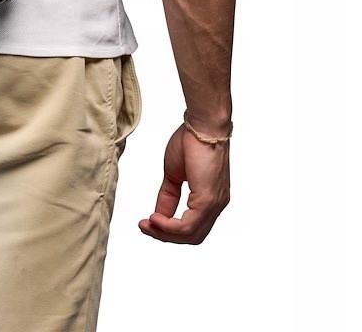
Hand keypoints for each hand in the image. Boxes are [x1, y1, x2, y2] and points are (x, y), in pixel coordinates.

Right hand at [138, 123, 229, 243]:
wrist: (202, 125)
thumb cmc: (191, 140)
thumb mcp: (174, 173)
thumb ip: (168, 195)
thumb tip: (158, 213)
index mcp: (210, 198)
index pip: (191, 226)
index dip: (168, 229)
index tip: (148, 222)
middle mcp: (216, 205)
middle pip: (192, 236)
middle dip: (165, 236)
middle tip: (145, 227)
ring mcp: (214, 204)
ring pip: (190, 234)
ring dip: (165, 233)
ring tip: (147, 224)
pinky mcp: (208, 200)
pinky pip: (188, 225)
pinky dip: (169, 227)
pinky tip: (155, 219)